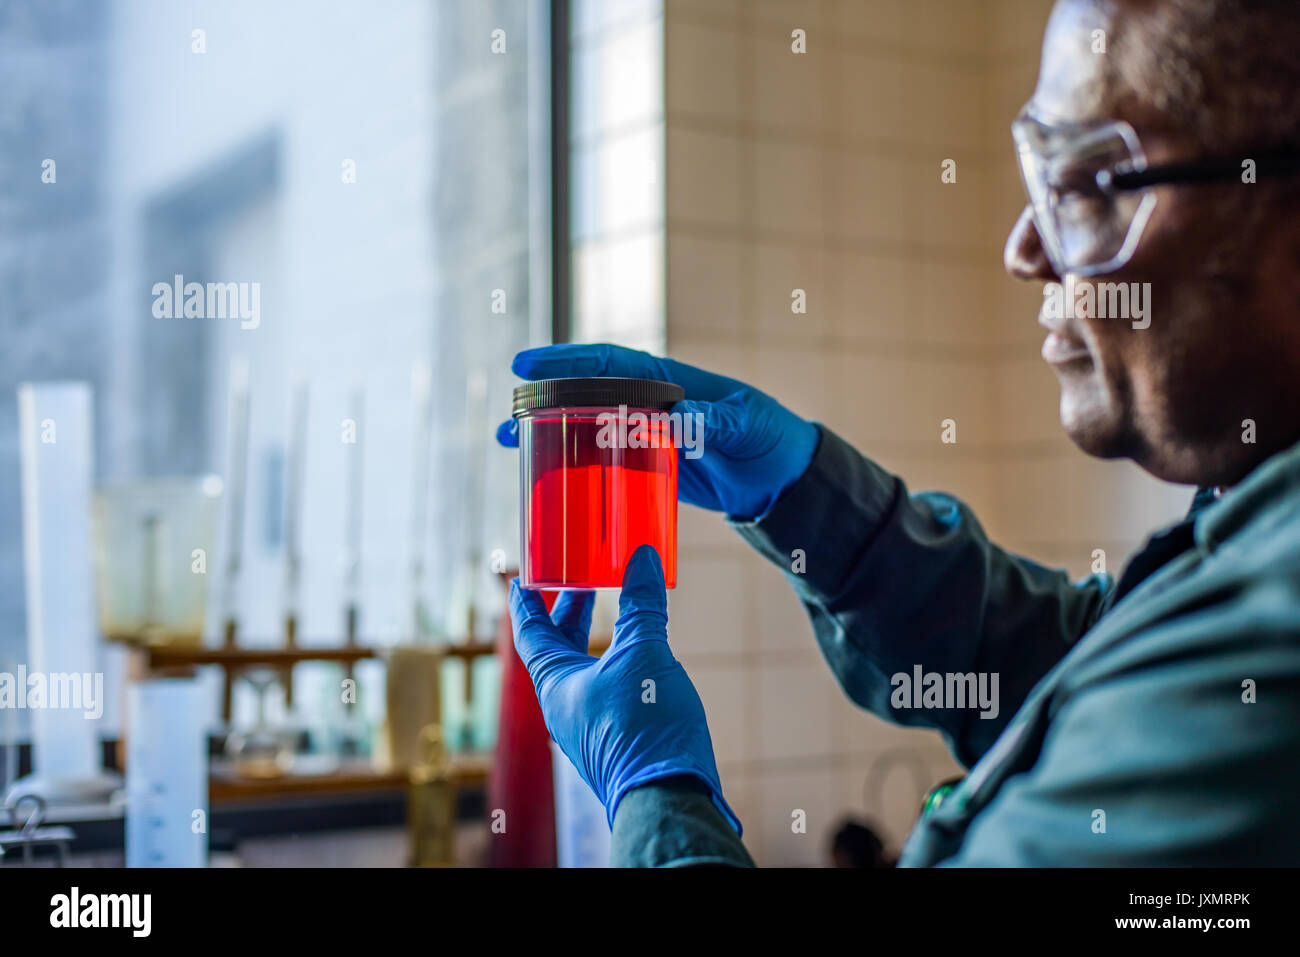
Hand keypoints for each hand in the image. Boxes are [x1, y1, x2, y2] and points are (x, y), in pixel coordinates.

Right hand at [497, 343, 818, 520]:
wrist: (783, 479)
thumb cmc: (769, 439)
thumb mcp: (744, 426)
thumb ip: (711, 421)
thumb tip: (675, 418)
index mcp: (670, 380)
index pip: (609, 363)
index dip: (567, 362)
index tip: (526, 367)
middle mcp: (651, 403)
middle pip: (586, 395)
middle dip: (543, 401)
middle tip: (507, 418)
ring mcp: (646, 435)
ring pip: (587, 429)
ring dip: (549, 435)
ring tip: (510, 445)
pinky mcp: (649, 468)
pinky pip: (604, 464)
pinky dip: (575, 469)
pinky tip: (548, 482)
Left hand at [508, 544, 739, 831]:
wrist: (666, 797)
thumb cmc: (642, 727)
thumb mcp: (644, 653)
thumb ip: (642, 605)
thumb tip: (641, 558)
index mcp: (555, 684)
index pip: (530, 633)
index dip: (527, 602)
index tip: (521, 578)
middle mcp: (564, 706)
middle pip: (558, 649)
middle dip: (571, 613)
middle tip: (584, 581)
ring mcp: (588, 727)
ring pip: (583, 671)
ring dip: (595, 637)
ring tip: (614, 611)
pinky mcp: (613, 741)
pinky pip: (604, 691)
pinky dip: (614, 663)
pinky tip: (637, 657)